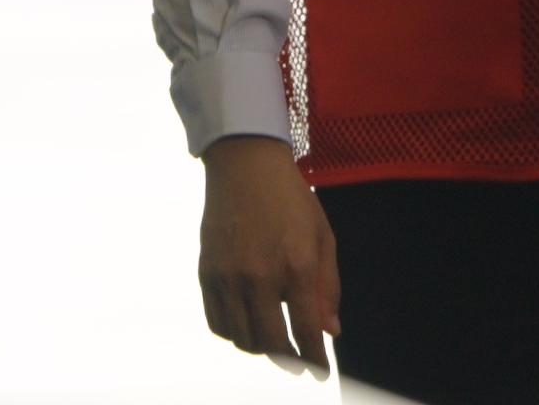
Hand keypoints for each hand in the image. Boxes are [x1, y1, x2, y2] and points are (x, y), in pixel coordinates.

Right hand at [196, 135, 338, 377]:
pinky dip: (233, 334)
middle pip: (271, 343)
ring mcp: (229, 277)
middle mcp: (260, 277)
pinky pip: (217, 323)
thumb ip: (328, 287)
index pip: (305, 331)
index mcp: (297, 266)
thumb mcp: (323, 237)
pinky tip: (247, 327)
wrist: (246, 167)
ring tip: (274, 342)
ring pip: (242, 338)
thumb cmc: (292, 201)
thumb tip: (330, 332)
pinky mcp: (207, 274)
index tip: (319, 371)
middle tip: (298, 362)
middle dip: (288, 360)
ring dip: (261, 349)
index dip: (314, 359)